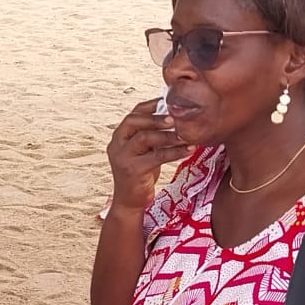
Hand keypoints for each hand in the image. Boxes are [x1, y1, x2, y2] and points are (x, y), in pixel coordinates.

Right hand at [106, 98, 193, 212]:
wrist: (130, 202)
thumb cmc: (140, 174)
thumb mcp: (144, 151)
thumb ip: (151, 135)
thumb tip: (175, 117)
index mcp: (119, 137)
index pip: (133, 114)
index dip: (150, 106)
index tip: (168, 102)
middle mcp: (117, 144)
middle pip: (133, 121)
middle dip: (156, 118)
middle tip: (176, 118)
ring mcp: (122, 157)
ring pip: (145, 137)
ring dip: (168, 135)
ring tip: (185, 135)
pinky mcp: (132, 170)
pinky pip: (156, 156)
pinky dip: (174, 152)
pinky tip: (188, 149)